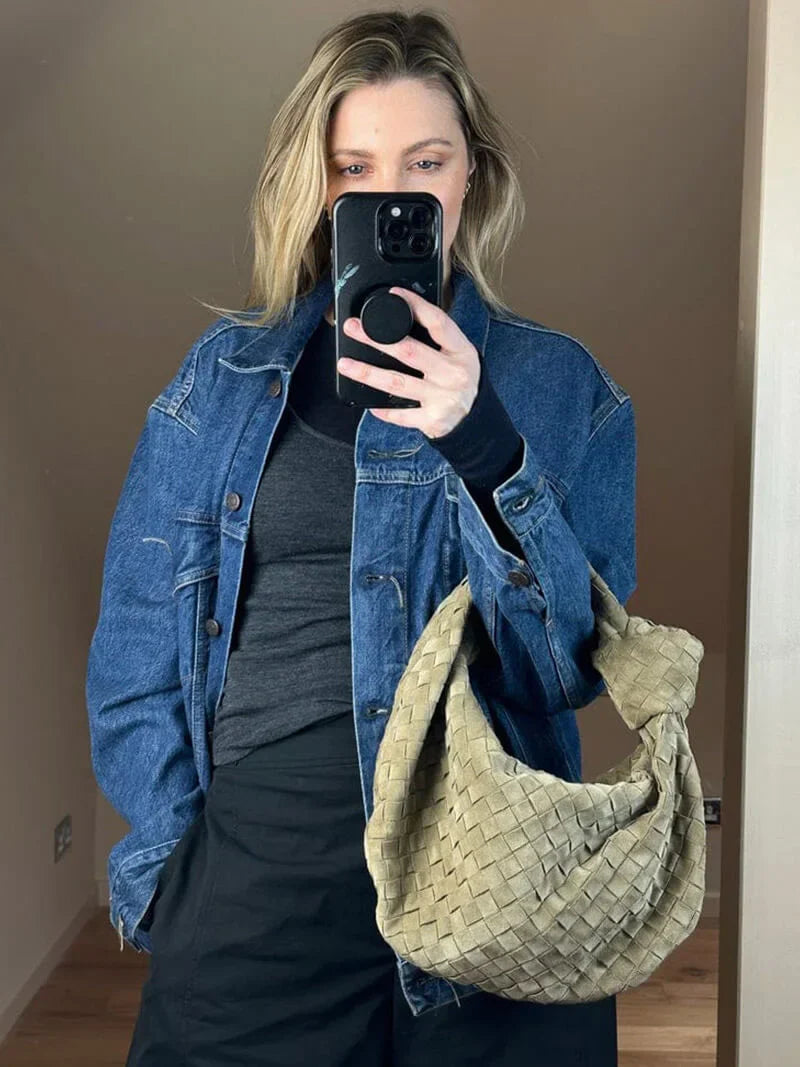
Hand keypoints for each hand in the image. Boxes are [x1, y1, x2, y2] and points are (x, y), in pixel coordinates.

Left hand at [336, 285, 479, 438]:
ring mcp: (442, 398)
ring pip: (397, 382)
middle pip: (409, 351)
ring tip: (346, 364)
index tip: (394, 294)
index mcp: (461, 351)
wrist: (477, 422)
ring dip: (367, 373)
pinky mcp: (432, 420)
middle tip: (353, 328)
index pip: (438, 322)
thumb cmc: (462, 382)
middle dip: (376, 339)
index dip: (416, 306)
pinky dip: (384, 410)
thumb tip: (403, 317)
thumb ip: (439, 339)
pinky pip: (402, 414)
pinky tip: (369, 404)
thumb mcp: (461, 355)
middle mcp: (453, 374)